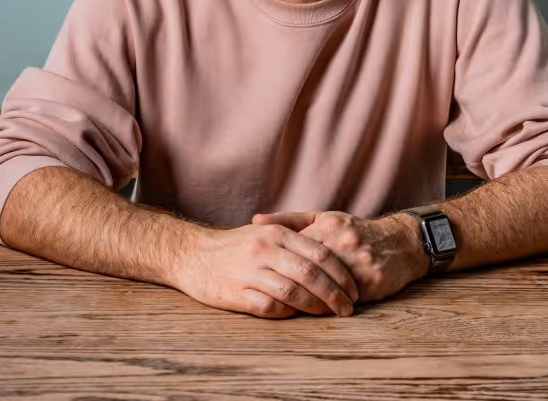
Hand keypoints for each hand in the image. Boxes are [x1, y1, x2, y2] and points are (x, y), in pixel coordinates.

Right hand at [172, 223, 358, 319]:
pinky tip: (298, 316)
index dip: (340, 272)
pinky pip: (270, 307)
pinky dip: (288, 314)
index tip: (354, 287)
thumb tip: (329, 249)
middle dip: (335, 292)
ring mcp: (251, 272)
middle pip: (310, 273)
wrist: (192, 255)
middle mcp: (266, 250)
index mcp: (277, 234)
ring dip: (316, 306)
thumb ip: (294, 236)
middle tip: (349, 306)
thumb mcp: (264, 231)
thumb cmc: (234, 245)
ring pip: (293, 292)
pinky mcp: (238, 293)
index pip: (318, 252)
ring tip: (330, 314)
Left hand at [252, 211, 428, 302]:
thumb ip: (289, 220)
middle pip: (308, 269)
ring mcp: (359, 261)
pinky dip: (329, 306)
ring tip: (290, 308)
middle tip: (270, 297)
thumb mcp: (323, 218)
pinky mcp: (373, 280)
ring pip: (325, 287)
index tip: (264, 275)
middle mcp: (343, 242)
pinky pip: (345, 298)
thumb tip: (255, 220)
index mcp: (328, 226)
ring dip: (309, 300)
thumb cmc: (354, 231)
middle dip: (290, 285)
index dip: (279, 264)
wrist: (399, 242)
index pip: (294, 247)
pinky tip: (318, 312)